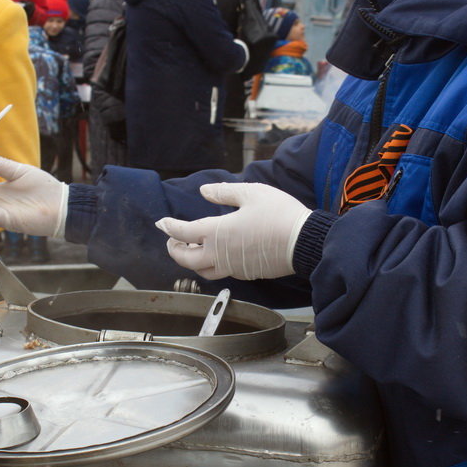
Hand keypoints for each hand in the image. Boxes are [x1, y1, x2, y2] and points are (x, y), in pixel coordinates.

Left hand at [155, 183, 310, 280]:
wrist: (303, 242)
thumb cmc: (279, 214)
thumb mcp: (251, 193)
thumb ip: (224, 193)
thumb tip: (204, 192)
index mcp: (217, 232)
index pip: (183, 232)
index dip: (169, 227)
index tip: (162, 223)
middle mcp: (220, 254)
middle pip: (186, 260)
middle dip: (174, 250)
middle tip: (173, 241)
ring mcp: (233, 267)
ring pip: (202, 270)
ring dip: (192, 261)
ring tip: (194, 248)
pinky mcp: (246, 274)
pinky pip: (221, 272)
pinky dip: (212, 264)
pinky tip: (219, 252)